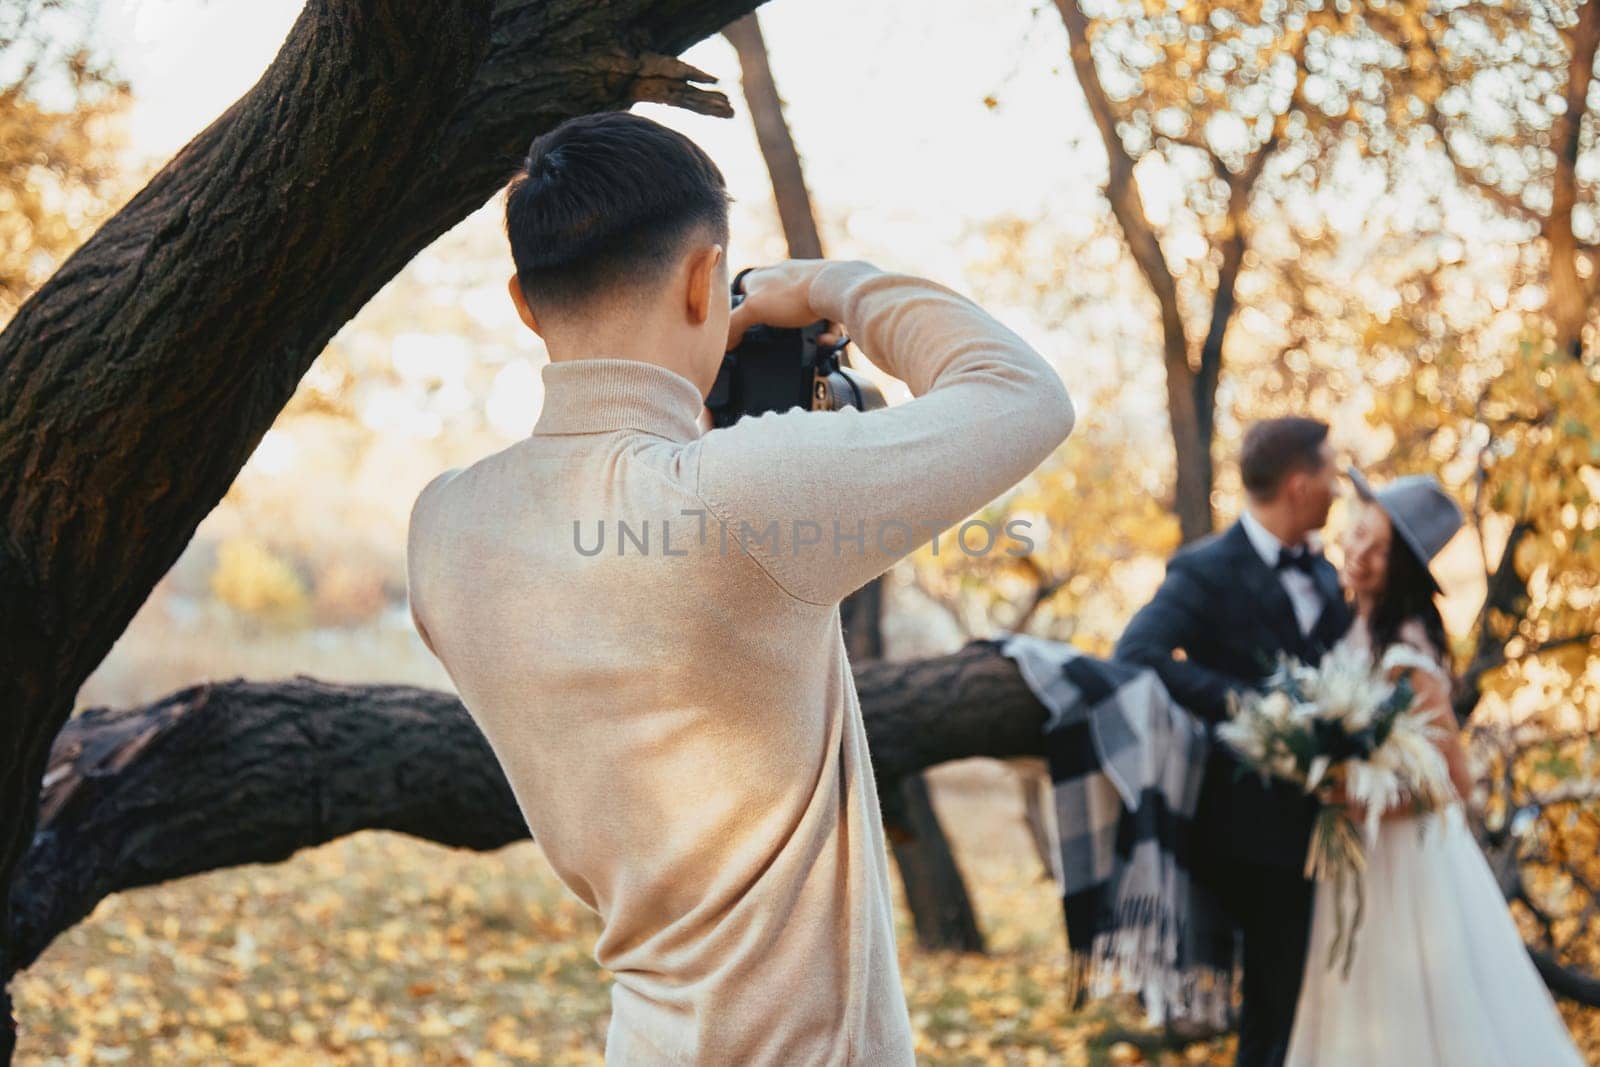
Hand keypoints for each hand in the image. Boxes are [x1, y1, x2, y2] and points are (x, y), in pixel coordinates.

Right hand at [726, 259, 852, 349]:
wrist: (834, 288)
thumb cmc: (794, 293)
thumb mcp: (754, 309)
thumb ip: (735, 324)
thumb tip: (724, 342)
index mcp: (762, 276)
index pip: (743, 290)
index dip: (742, 309)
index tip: (744, 326)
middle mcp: (784, 277)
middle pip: (773, 304)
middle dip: (779, 326)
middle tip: (781, 338)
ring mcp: (807, 285)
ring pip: (801, 313)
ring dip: (806, 332)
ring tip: (812, 343)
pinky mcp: (827, 295)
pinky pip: (824, 318)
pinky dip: (825, 331)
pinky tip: (825, 339)